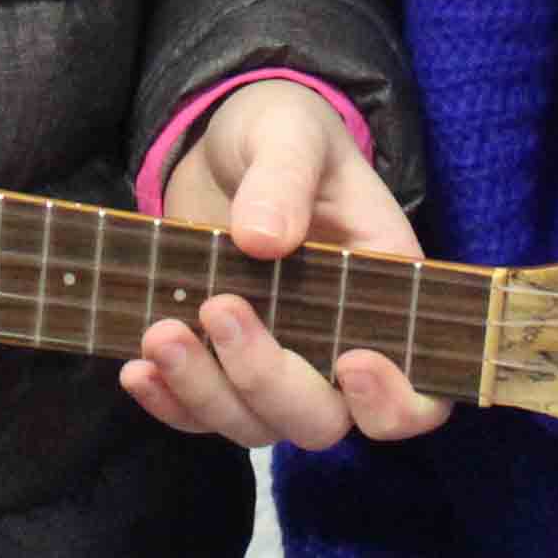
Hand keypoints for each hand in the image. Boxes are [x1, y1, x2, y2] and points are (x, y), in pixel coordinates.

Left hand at [122, 79, 450, 451]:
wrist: (225, 143)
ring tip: (158, 334)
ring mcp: (279, 363)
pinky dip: (170, 404)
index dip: (394, 402)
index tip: (349, 361)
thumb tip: (264, 239)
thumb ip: (285, 177)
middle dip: (267, 381)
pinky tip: (136, 370)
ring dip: (205, 393)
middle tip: (218, 307)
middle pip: (322, 419)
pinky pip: (201, 414)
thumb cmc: (284, 132)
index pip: (420, 394)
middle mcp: (339, 346)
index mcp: (385, 296)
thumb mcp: (290, 133)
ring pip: (256, 425)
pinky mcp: (221, 366)